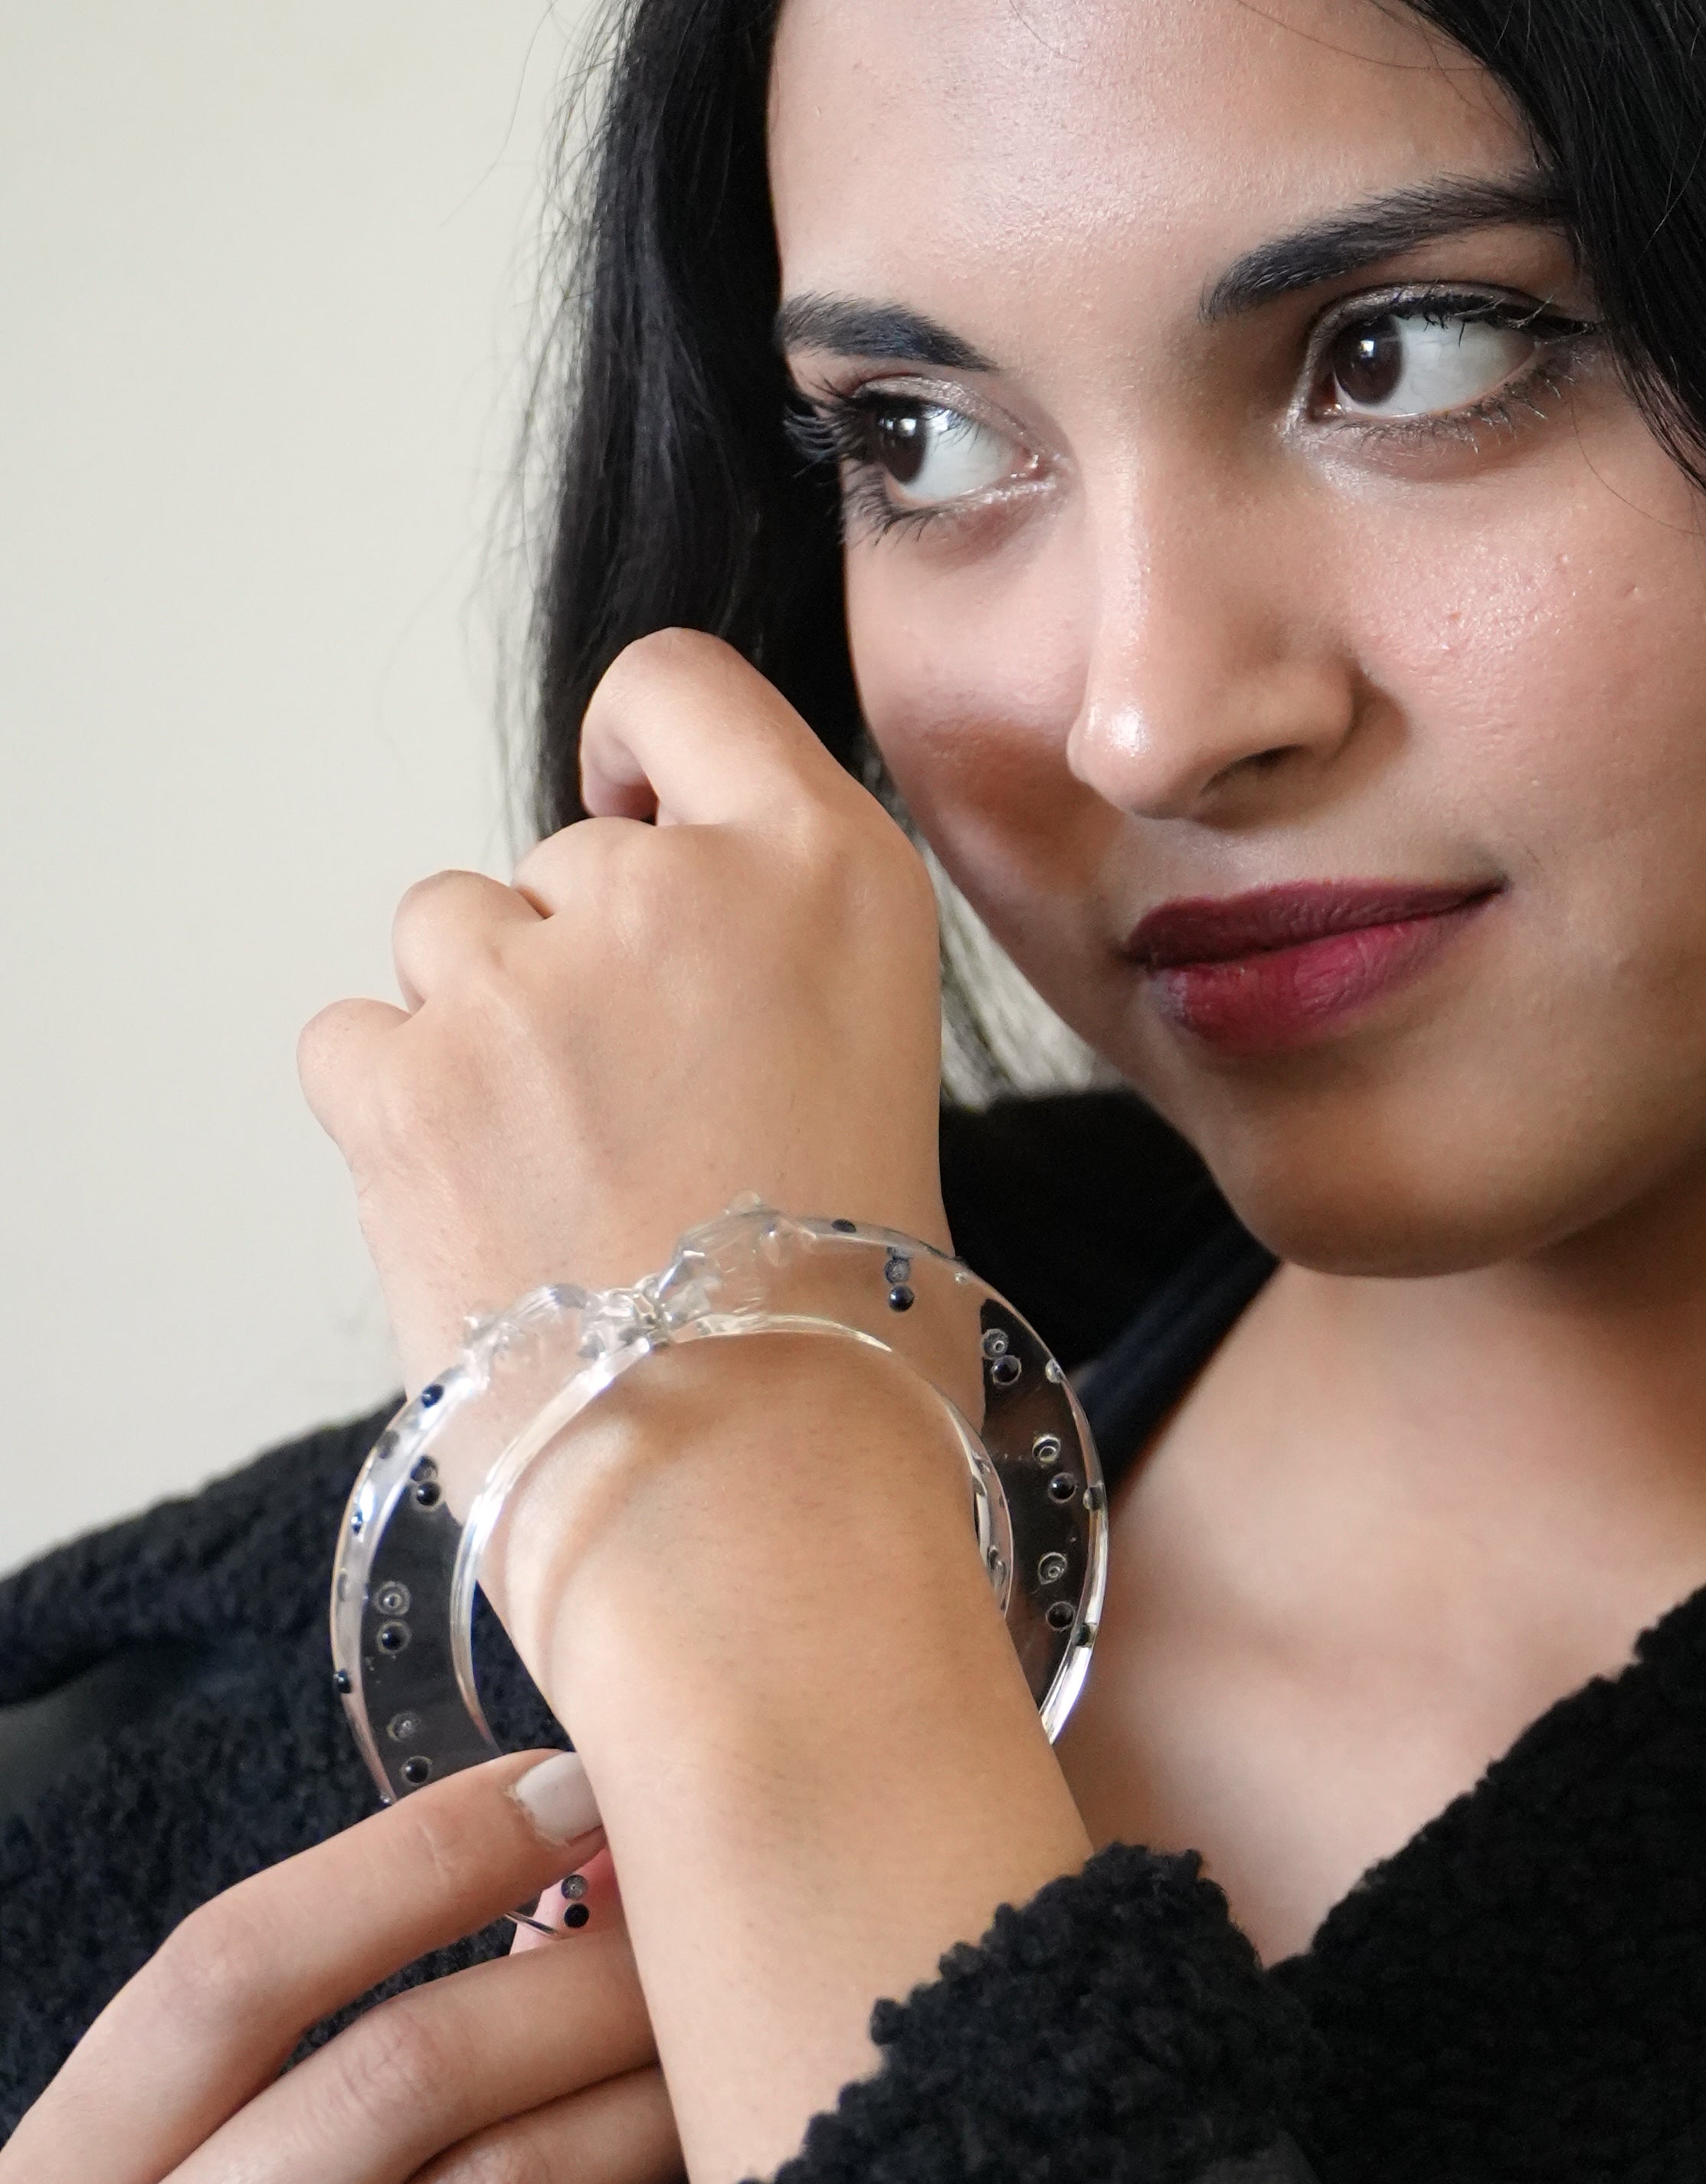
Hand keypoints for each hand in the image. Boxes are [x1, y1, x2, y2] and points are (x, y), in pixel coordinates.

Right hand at [0, 1754, 681, 2183]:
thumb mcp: (193, 2172)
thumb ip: (318, 2014)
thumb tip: (568, 1832)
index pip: (231, 1967)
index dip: (420, 1855)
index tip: (570, 1790)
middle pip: (393, 2076)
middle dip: (580, 1970)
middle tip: (695, 1913)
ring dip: (644, 2088)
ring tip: (719, 2030)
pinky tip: (703, 2178)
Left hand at [298, 629, 947, 1393]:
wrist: (758, 1496)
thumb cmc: (846, 1321)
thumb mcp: (871, 1067)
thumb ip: (762, 958)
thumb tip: (639, 951)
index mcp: (835, 874)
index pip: (680, 687)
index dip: (638, 750)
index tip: (633, 816)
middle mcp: (679, 891)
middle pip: (563, 857)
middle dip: (578, 965)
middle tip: (643, 1126)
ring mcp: (530, 979)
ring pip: (449, 937)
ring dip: (483, 1033)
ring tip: (566, 1181)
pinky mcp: (404, 1078)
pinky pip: (356, 1037)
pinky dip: (397, 1112)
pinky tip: (487, 1209)